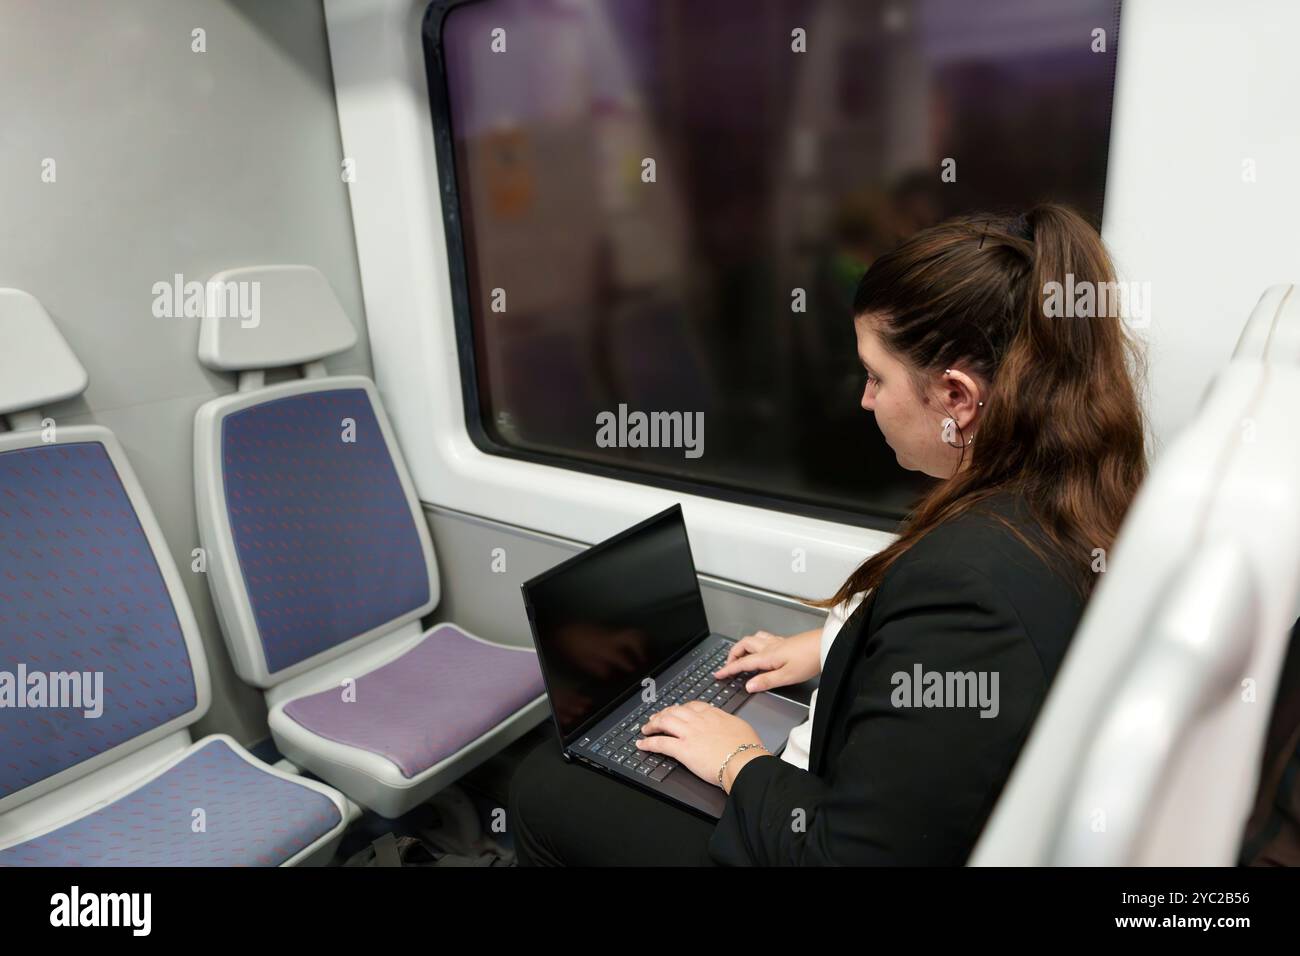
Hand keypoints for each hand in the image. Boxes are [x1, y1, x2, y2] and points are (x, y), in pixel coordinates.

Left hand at [637, 701, 765, 791]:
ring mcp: (689, 734)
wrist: (745, 761)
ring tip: (646, 728)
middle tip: (656, 718)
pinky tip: (642, 744)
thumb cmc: (748, 749)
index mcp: (714, 715)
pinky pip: (660, 743)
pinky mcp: (683, 749)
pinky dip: (648, 743)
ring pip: (665, 722)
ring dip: (653, 724)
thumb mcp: (742, 727)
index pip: (693, 706)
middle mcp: (699, 721)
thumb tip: (729, 725)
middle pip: (675, 711)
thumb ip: (730, 724)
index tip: (677, 710)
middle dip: (664, 713)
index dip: (681, 708)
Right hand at [713, 629, 819, 691]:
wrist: (826, 645)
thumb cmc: (810, 659)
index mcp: (767, 656)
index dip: (728, 669)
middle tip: (728, 665)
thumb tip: (748, 686)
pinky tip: (762, 648)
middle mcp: (770, 646)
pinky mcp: (786, 641)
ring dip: (743, 646)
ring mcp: (778, 642)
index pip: (742, 663)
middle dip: (732, 654)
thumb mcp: (787, 676)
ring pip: (753, 639)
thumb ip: (766, 681)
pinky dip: (756, 643)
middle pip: (744, 645)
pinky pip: (764, 638)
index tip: (718, 674)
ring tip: (741, 655)